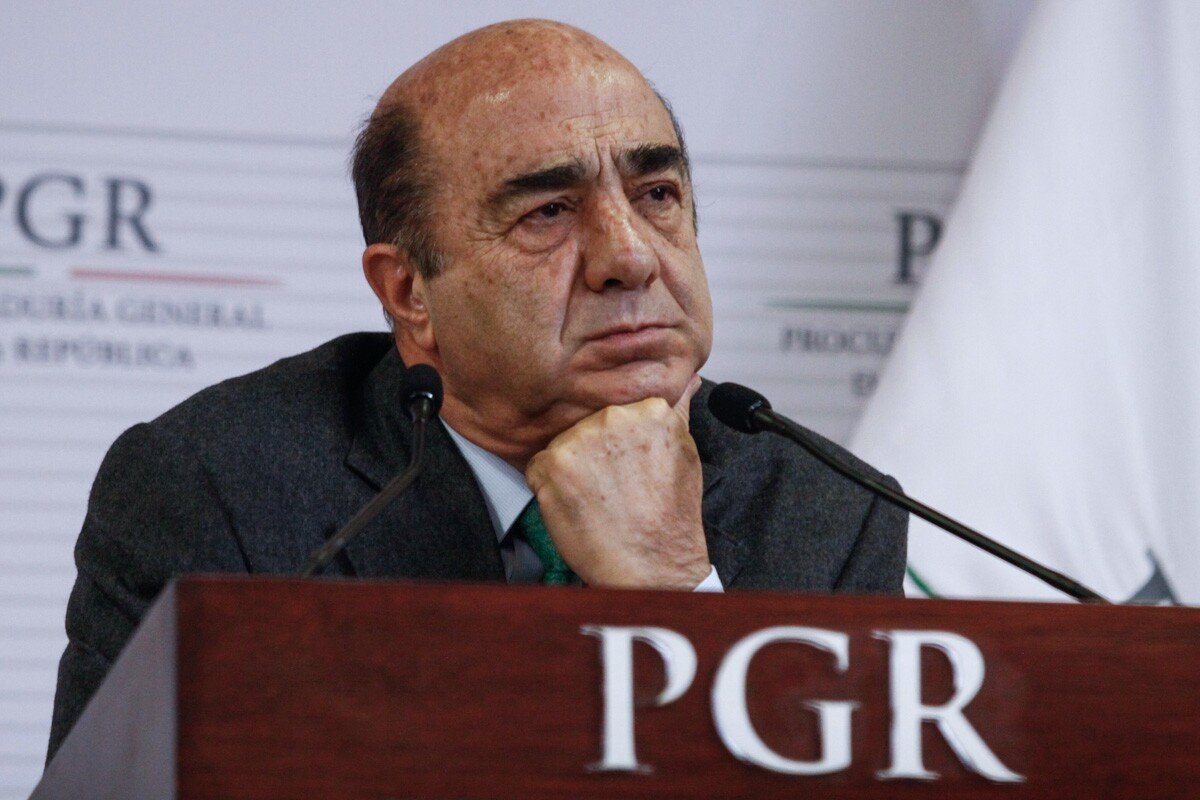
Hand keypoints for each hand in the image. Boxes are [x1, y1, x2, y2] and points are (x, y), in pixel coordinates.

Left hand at [525, 374, 709, 588]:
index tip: (629, 463)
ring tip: (598, 497)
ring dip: (571, 467)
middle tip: (614, 485)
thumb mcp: (685, 453)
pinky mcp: (552, 465)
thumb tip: (687, 378)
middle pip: (588, 423)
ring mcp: (580, 439)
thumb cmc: (670, 517)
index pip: (617, 408)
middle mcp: (613, 417)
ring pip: (563, 443)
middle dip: (595, 451)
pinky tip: (577, 504)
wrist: (651, 566)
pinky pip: (539, 465)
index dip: (619, 440)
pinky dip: (549, 485)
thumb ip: (678, 410)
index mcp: (648, 408)